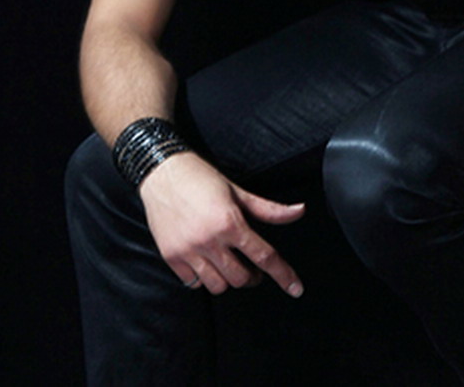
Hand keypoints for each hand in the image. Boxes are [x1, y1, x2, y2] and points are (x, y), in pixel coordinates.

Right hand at [138, 151, 305, 296]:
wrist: (163, 174)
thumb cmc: (202, 179)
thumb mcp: (239, 192)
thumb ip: (270, 210)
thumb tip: (299, 211)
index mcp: (230, 222)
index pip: (264, 256)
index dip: (283, 275)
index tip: (296, 289)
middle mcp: (209, 240)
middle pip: (241, 278)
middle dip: (252, 276)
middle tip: (253, 267)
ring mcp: (188, 251)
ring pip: (218, 285)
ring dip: (228, 279)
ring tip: (229, 264)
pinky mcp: (171, 257)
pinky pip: (193, 283)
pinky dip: (204, 278)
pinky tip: (207, 262)